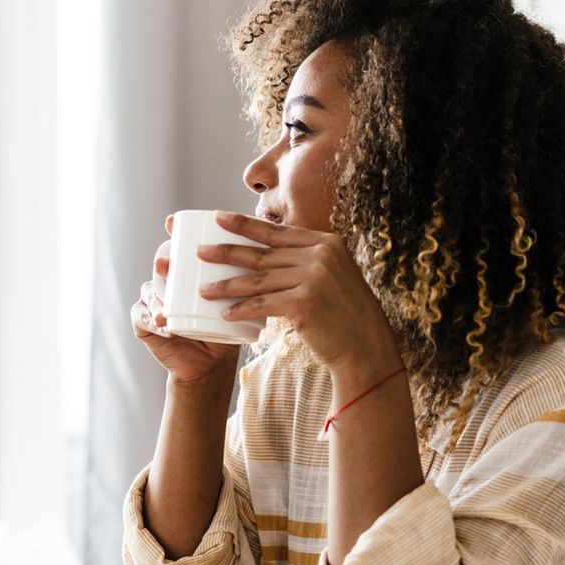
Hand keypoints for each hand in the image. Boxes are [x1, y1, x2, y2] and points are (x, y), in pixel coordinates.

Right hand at [132, 215, 241, 384]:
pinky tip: (161, 322)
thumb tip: (278, 244)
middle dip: (162, 263)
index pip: (178, 250)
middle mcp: (165, 284)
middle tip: (166, 263)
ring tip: (164, 298)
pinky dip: (151, 319)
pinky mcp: (144, 326)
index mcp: (185, 273)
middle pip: (161, 269)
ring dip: (155, 294)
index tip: (173, 221)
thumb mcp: (242, 300)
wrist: (210, 363)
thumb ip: (255, 276)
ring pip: (149, 293)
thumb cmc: (227, 327)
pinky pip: (142, 319)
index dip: (172, 234)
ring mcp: (152, 304)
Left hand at [198, 212, 401, 384]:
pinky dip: (242, 309)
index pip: (276, 231)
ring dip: (226, 284)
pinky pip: (263, 304)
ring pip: (258, 279)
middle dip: (226, 251)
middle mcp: (321, 254)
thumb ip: (307, 262)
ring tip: (202, 288)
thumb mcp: (331, 277)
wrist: (366, 346)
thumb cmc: (344, 315)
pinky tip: (224, 313)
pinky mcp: (305, 302)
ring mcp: (314, 277)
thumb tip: (270, 256)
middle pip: (262, 252)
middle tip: (198, 251)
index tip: (217, 218)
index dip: (244, 224)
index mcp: (325, 242)